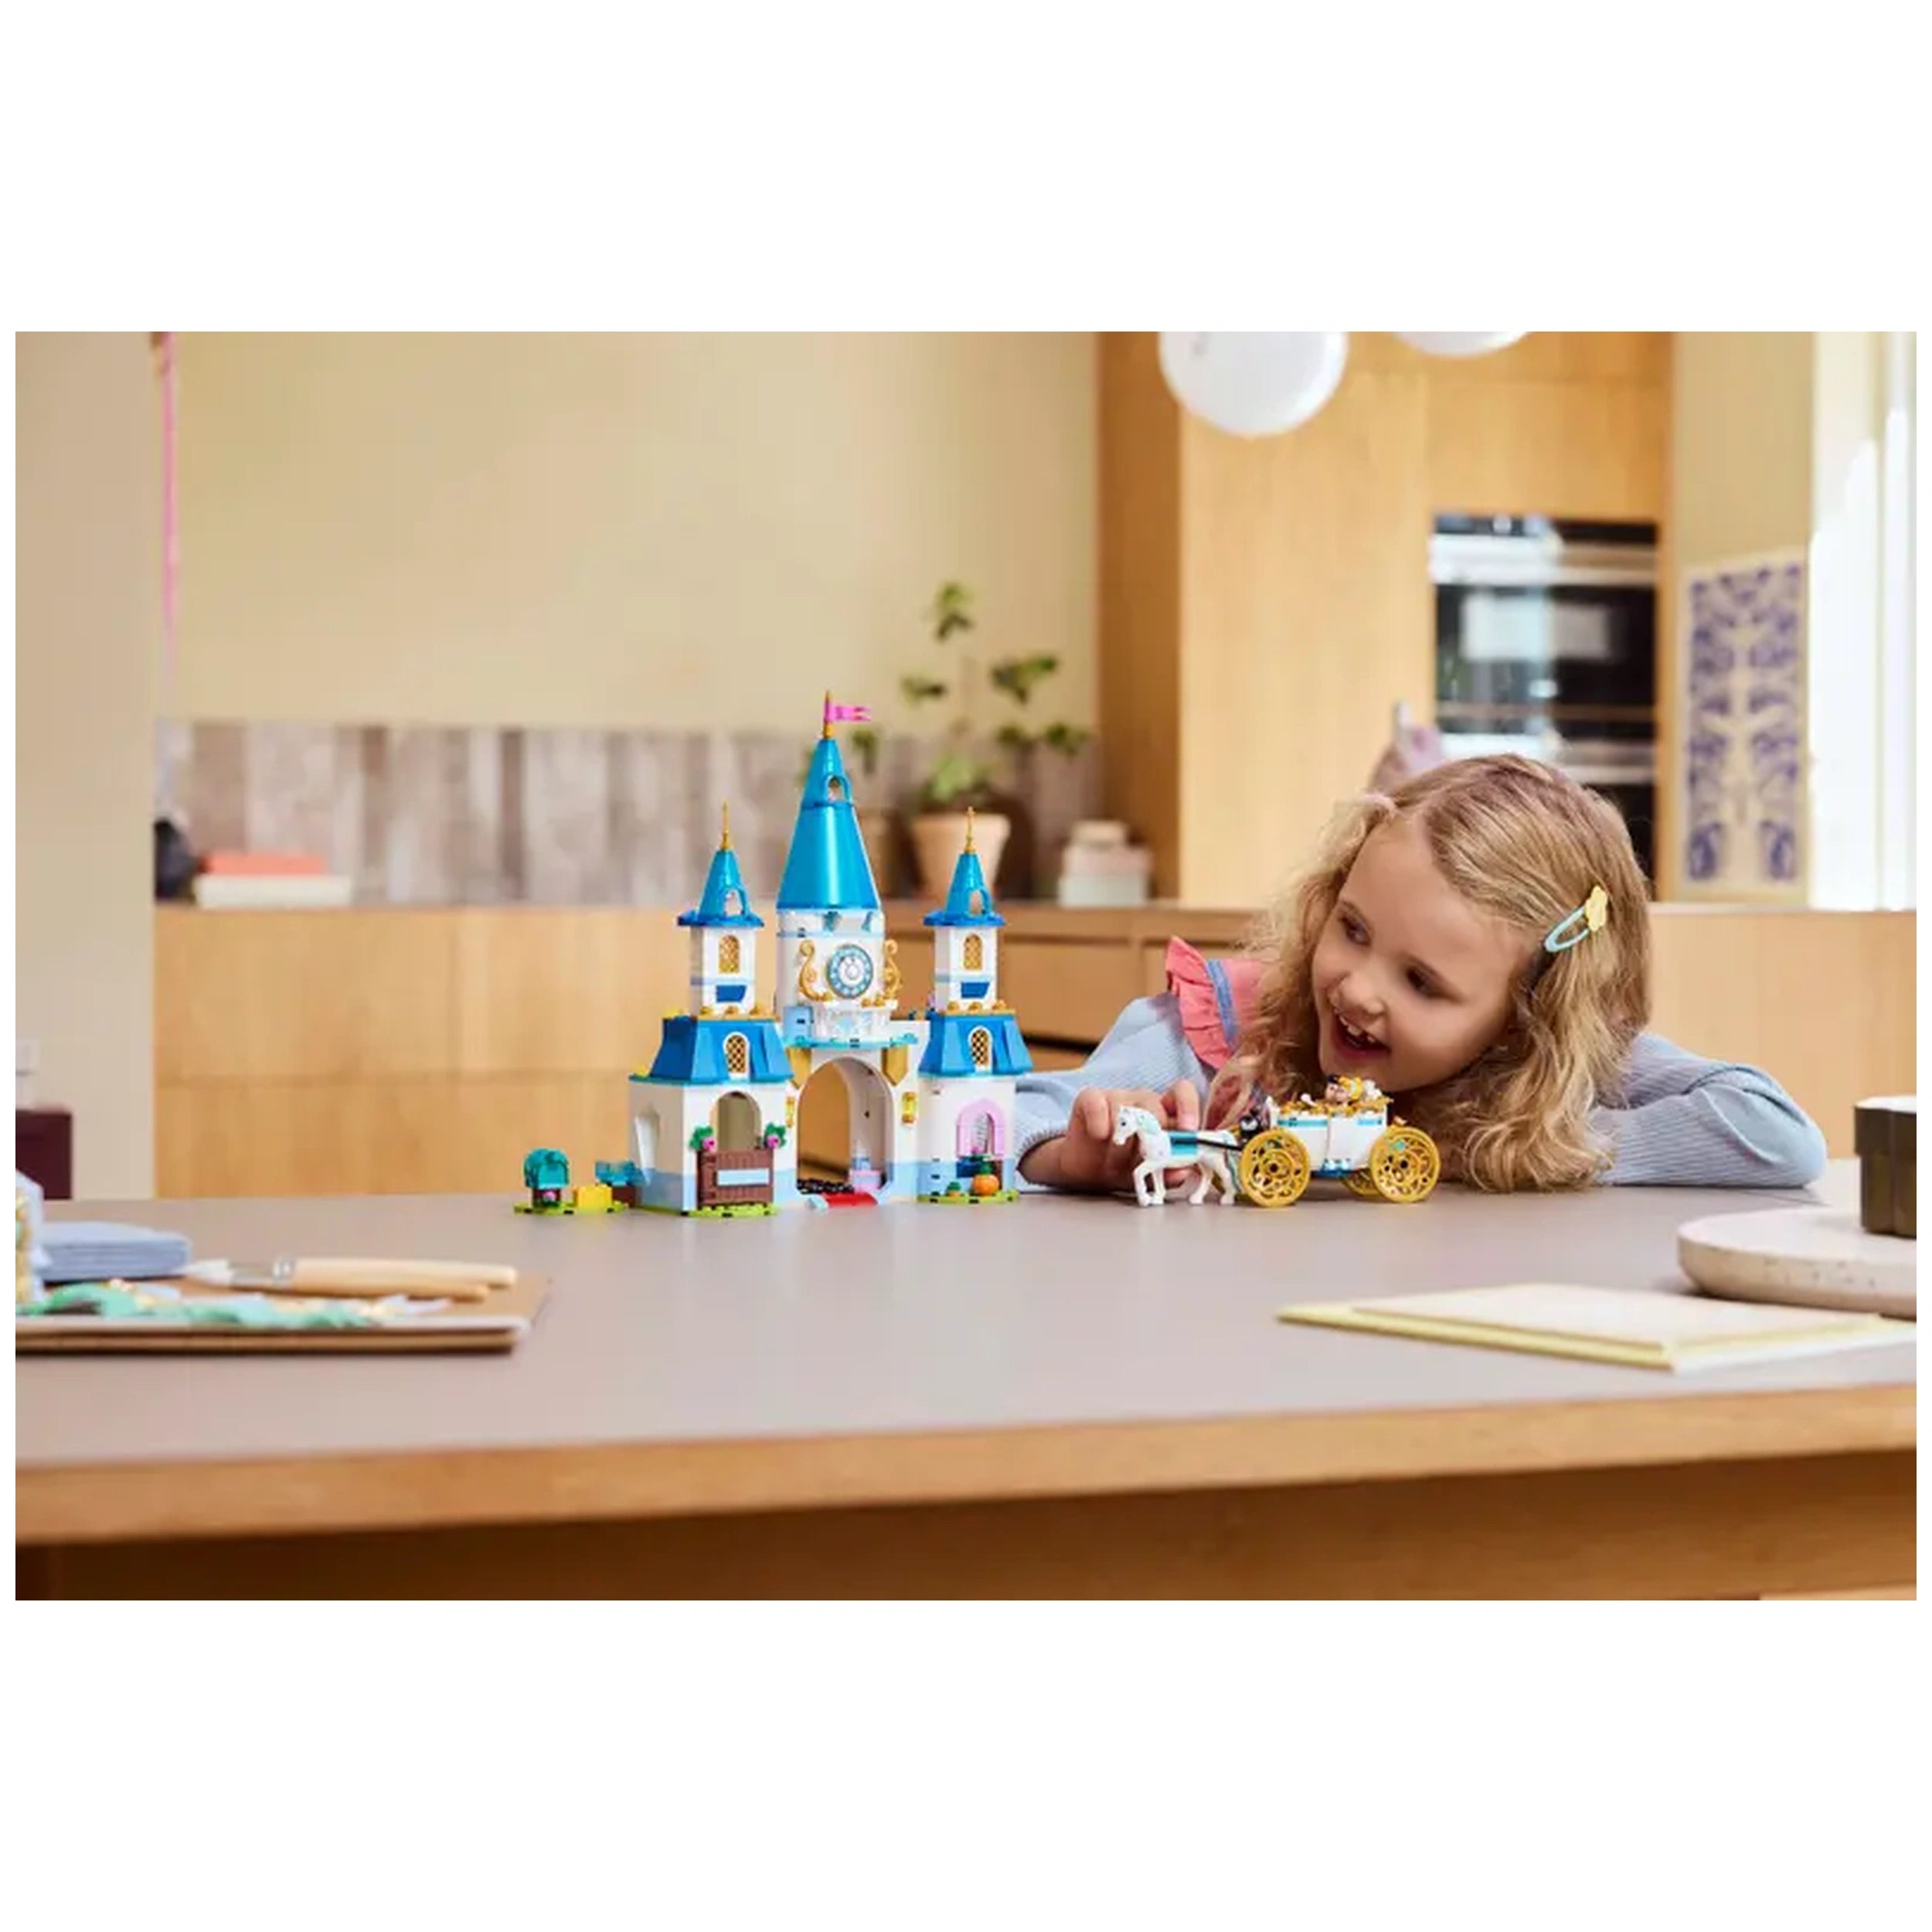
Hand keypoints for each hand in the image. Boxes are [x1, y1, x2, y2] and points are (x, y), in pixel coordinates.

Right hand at [1019, 1083, 1202, 1194]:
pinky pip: (1097, 1104)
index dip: (1188, 1108)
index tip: (1187, 1131)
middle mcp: (1142, 1101)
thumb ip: (1171, 1173)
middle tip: (1142, 1161)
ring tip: (1115, 1162)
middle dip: (1148, 1141)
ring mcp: (1116, 1097)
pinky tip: (1099, 1136)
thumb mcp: (1153, 1175)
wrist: (1089, 1173)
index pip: (1183, 1092)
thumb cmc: (1126, 1167)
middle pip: (1154, 1106)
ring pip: (1124, 1111)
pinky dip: (1099, 1124)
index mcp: (1165, 1113)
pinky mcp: (1090, 1099)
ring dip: (1120, 1144)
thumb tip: (1183, 1172)